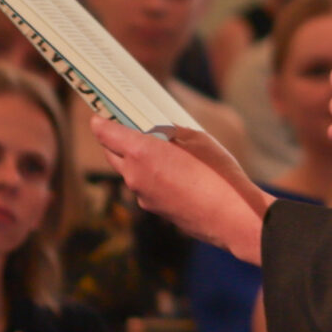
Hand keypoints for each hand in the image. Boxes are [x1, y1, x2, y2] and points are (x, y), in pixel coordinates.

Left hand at [90, 113, 269, 259]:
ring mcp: (141, 196)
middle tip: (128, 126)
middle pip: (111, 153)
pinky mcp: (153, 209)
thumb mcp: (197, 139)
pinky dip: (149, 176)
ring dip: (134, 159)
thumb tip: (161, 132)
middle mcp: (134, 175)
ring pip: (128, 171)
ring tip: (157, 148)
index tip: (101, 114)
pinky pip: (144, 187)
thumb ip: (171, 133)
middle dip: (115, 139)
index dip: (101, 121)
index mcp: (140, 152)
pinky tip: (172, 172)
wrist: (231, 217)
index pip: (105, 133)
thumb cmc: (217, 173)